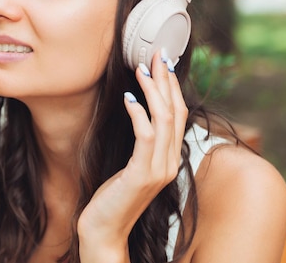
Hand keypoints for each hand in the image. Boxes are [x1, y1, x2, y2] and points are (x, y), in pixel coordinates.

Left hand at [77, 50, 187, 260]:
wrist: (104, 230)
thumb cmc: (113, 196)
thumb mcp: (131, 164)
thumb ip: (141, 143)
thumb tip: (138, 111)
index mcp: (169, 158)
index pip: (180, 115)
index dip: (173, 87)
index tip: (163, 63)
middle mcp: (169, 162)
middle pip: (176, 111)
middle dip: (166, 80)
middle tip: (156, 55)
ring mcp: (158, 169)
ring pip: (164, 119)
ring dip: (152, 91)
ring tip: (140, 69)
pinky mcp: (141, 174)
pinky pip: (145, 136)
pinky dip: (138, 114)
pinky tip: (128, 99)